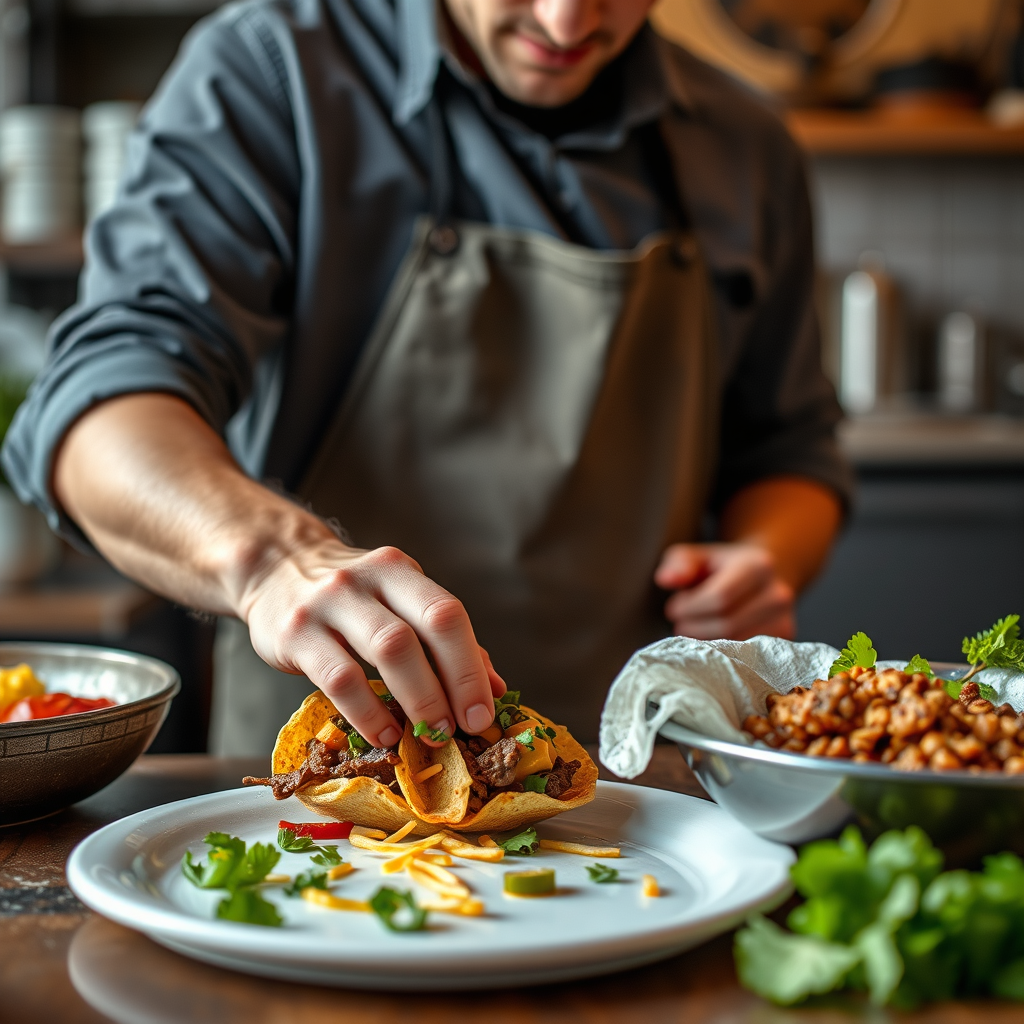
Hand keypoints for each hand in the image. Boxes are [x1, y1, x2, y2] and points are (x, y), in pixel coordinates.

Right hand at [240, 538, 505, 747]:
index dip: (470, 666)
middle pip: (420, 632)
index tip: (484, 712)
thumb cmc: (351, 597)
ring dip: (415, 700)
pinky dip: (367, 711)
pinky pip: (337, 678)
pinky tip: (383, 733)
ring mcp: (329, 603)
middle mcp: (368, 580)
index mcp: (400, 572)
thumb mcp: (397, 602)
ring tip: (428, 735)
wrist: (275, 567)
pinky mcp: (295, 633)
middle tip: (461, 729)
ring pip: (385, 650)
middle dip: (449, 687)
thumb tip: (495, 688)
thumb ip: (443, 642)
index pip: (447, 614)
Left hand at [654, 542, 794, 640]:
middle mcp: (778, 594)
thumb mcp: (696, 557)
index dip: (690, 607)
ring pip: (736, 646)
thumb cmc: (720, 567)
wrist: (762, 576)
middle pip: (727, 624)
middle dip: (694, 627)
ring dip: (705, 642)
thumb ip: (679, 564)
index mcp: (758, 566)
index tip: (674, 607)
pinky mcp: (784, 641)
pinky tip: (711, 639)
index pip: (720, 597)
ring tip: (695, 628)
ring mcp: (784, 620)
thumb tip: (666, 579)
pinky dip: (722, 653)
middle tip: (680, 621)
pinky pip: (746, 657)